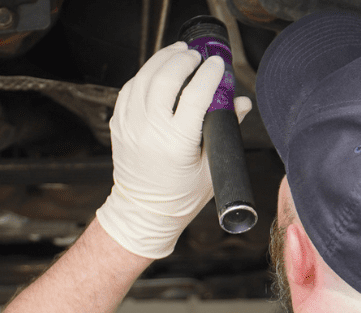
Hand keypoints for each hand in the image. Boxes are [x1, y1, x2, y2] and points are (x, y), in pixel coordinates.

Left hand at [97, 42, 252, 258]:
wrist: (144, 213)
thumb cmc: (180, 196)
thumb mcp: (212, 167)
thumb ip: (227, 131)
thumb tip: (241, 103)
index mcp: (177, 143)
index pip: (195, 95)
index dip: (209, 74)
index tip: (218, 64)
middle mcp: (150, 131)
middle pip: (166, 79)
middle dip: (183, 60)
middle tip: (196, 55)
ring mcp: (130, 126)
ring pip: (144, 78)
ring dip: (162, 60)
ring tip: (178, 53)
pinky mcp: (119, 125)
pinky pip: (129, 89)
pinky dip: (144, 74)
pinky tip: (156, 70)